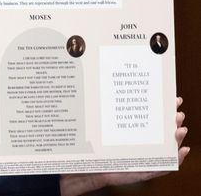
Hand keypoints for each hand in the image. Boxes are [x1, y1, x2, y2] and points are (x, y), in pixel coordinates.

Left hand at [60, 97, 189, 195]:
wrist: (78, 170)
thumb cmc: (84, 148)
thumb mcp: (94, 128)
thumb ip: (102, 114)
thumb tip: (104, 85)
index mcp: (128, 134)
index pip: (148, 120)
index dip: (162, 110)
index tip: (173, 98)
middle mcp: (137, 146)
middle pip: (160, 133)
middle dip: (172, 122)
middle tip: (177, 112)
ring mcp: (140, 160)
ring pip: (165, 150)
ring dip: (176, 140)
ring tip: (180, 129)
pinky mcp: (140, 174)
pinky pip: (161, 169)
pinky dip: (174, 161)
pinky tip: (182, 151)